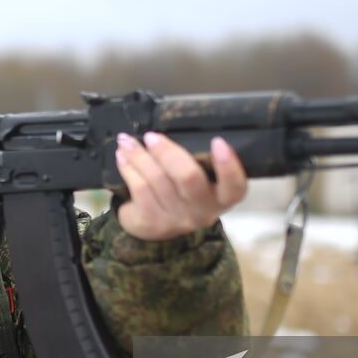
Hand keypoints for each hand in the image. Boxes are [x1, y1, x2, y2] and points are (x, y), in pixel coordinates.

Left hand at [114, 133, 247, 241]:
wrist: (153, 227)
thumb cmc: (178, 193)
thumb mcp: (194, 180)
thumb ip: (193, 160)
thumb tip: (170, 129)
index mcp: (221, 197)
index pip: (235, 186)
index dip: (229, 166)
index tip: (218, 141)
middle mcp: (204, 212)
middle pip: (189, 178)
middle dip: (167, 152)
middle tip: (151, 136)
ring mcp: (178, 220)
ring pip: (157, 180)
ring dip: (139, 156)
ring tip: (126, 141)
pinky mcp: (153, 223)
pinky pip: (140, 189)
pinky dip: (129, 169)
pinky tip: (122, 157)